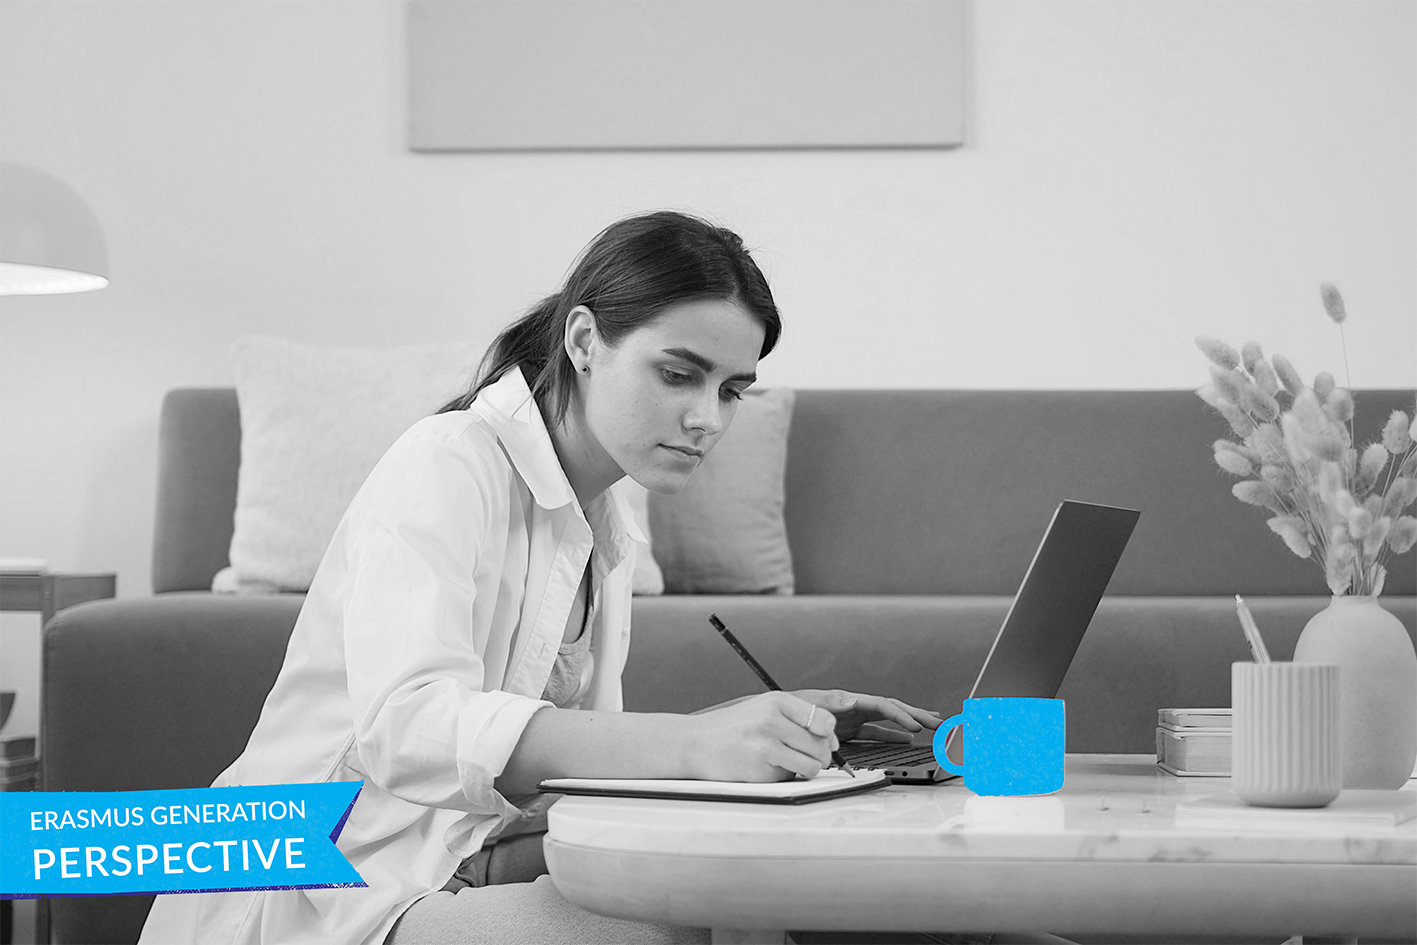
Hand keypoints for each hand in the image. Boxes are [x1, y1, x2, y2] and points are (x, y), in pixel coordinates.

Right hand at [685, 692, 840, 781]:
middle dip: (819, 756)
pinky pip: (789, 778)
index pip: (824, 720)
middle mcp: (772, 721)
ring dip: (805, 769)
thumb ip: (798, 718)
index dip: (828, 735)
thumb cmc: (732, 726)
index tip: (823, 739)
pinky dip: (783, 776)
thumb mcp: (763, 708)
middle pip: (821, 746)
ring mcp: (765, 746)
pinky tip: (764, 766)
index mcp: (776, 701)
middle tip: (803, 755)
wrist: (695, 743)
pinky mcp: (760, 771)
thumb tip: (832, 740)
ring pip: (811, 766)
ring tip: (786, 761)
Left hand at [785, 689, 941, 743]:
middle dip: (916, 715)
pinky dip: (892, 736)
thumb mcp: (808, 703)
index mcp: (848, 700)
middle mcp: (854, 708)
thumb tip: (852, 699)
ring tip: (931, 727)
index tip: (917, 726)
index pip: (882, 706)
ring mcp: (853, 720)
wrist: (772, 720)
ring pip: (887, 721)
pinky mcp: (848, 731)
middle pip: (892, 710)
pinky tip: (906, 740)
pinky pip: (876, 733)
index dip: (901, 715)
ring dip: (909, 724)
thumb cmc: (789, 708)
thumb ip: (830, 702)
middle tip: (939, 723)